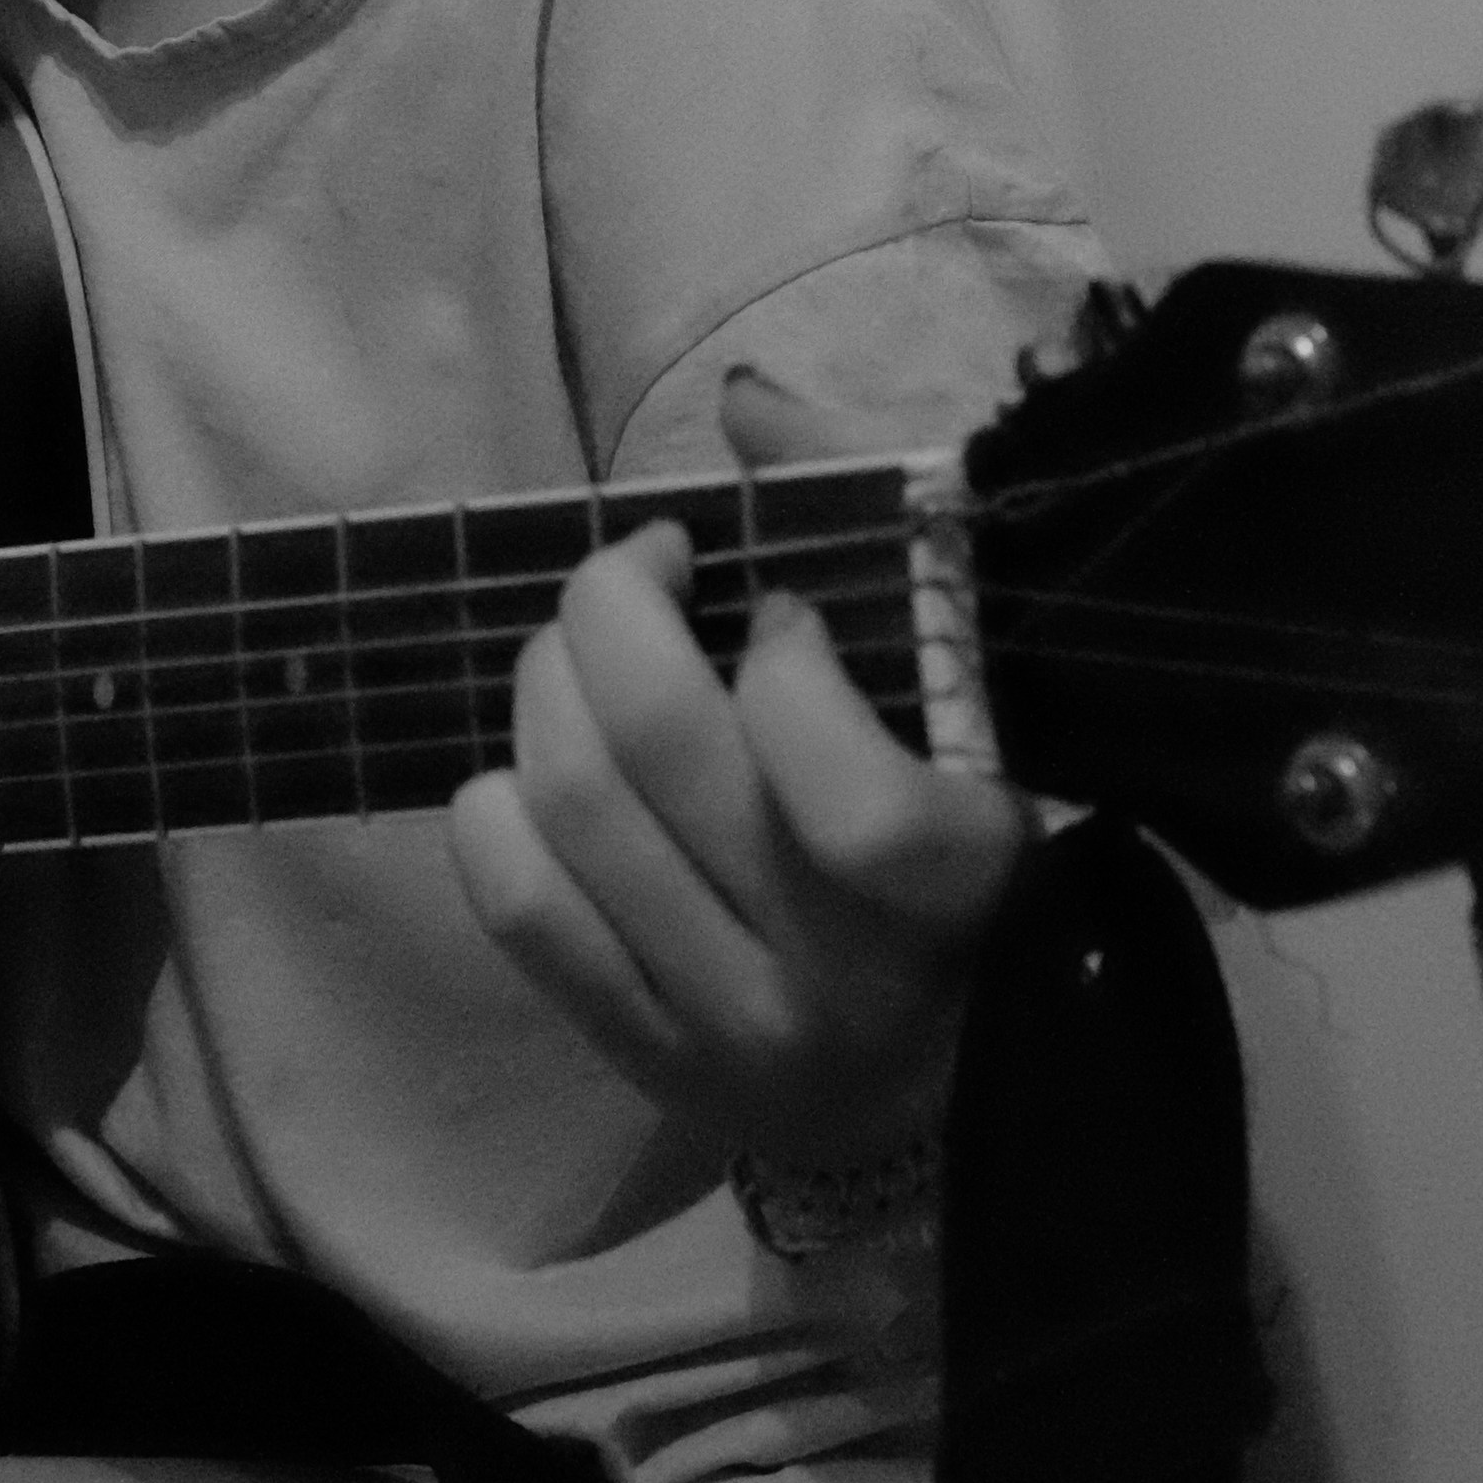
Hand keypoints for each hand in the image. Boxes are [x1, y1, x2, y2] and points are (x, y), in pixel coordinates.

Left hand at [445, 373, 1028, 1170]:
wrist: (955, 1082)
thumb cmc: (978, 844)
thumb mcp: (985, 693)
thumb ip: (893, 525)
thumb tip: (745, 400)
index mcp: (959, 887)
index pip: (844, 794)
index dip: (783, 657)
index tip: (784, 610)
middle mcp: (841, 978)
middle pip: (652, 752)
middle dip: (613, 605)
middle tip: (642, 571)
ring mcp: (731, 1026)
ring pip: (569, 810)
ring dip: (547, 682)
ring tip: (586, 652)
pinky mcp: (644, 1058)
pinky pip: (515, 906)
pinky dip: (497, 801)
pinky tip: (545, 767)